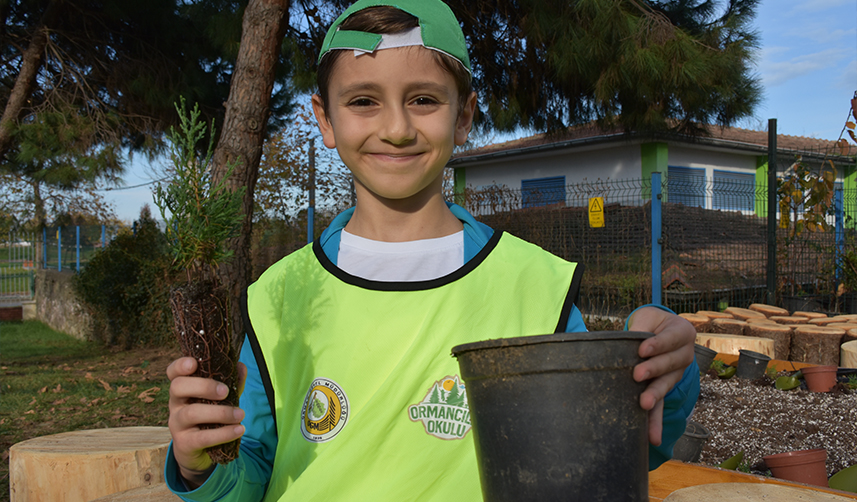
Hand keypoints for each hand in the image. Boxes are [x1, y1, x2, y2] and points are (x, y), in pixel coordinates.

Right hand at [167, 357, 247, 488]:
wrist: (198, 451)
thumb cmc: (209, 418)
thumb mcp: (220, 399)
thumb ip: (230, 383)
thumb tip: (240, 365)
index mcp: (183, 389)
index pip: (173, 373)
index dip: (179, 366)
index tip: (194, 363)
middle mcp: (175, 404)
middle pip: (178, 387)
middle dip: (203, 386)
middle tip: (225, 391)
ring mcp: (177, 424)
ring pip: (191, 413)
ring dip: (220, 412)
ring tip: (240, 414)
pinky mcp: (184, 443)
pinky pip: (202, 438)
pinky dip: (223, 433)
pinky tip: (239, 429)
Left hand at [627, 307, 694, 445]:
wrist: (658, 330)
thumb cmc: (651, 323)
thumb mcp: (647, 319)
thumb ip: (640, 329)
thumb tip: (623, 342)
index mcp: (683, 333)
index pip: (671, 339)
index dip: (658, 344)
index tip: (642, 349)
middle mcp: (684, 355)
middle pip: (670, 364)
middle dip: (654, 370)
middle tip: (637, 374)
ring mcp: (675, 374)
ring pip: (666, 385)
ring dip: (655, 395)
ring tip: (644, 404)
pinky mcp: (664, 389)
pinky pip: (661, 406)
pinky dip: (655, 422)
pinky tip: (653, 438)